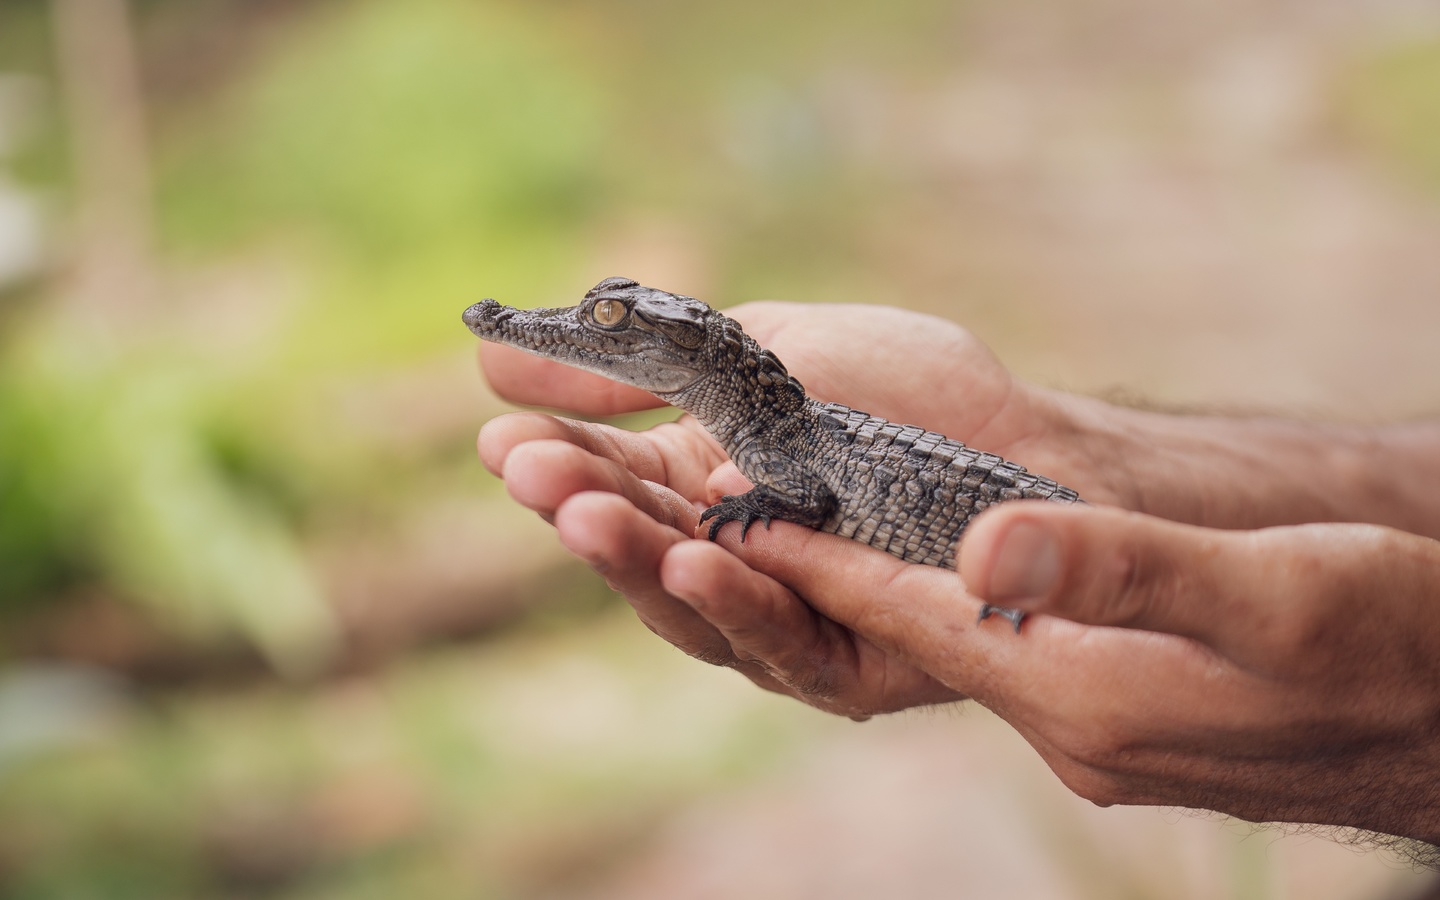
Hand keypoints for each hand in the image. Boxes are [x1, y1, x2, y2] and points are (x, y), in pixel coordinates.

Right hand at [480, 301, 1119, 713]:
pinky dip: (739, 601)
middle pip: (635, 551)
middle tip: (530, 470)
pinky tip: (701, 555)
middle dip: (580, 509)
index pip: (609, 482)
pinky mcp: (843, 663)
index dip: (555, 463)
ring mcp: (781, 617)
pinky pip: (780, 643)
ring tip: (585, 513)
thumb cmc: (904, 394)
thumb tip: (492, 362)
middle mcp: (727, 562)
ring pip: (689, 608)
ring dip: (635, 560)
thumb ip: (640, 369)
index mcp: (698, 487)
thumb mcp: (756, 356)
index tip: (500, 437)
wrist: (1035, 445)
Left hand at [708, 499, 1439, 844]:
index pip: (916, 613)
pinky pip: (1016, 661)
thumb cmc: (1391, 643)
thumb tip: (982, 541)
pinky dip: (965, 613)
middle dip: (827, 575)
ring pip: (962, 648)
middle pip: (918, 636)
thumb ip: (1122, 568)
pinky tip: (954, 581)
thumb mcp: (1270, 588)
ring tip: (815, 534)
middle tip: (736, 512)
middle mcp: (1074, 728)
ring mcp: (1102, 737)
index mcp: (1087, 690)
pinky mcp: (1133, 726)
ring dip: (889, 592)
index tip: (731, 506)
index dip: (820, 558)